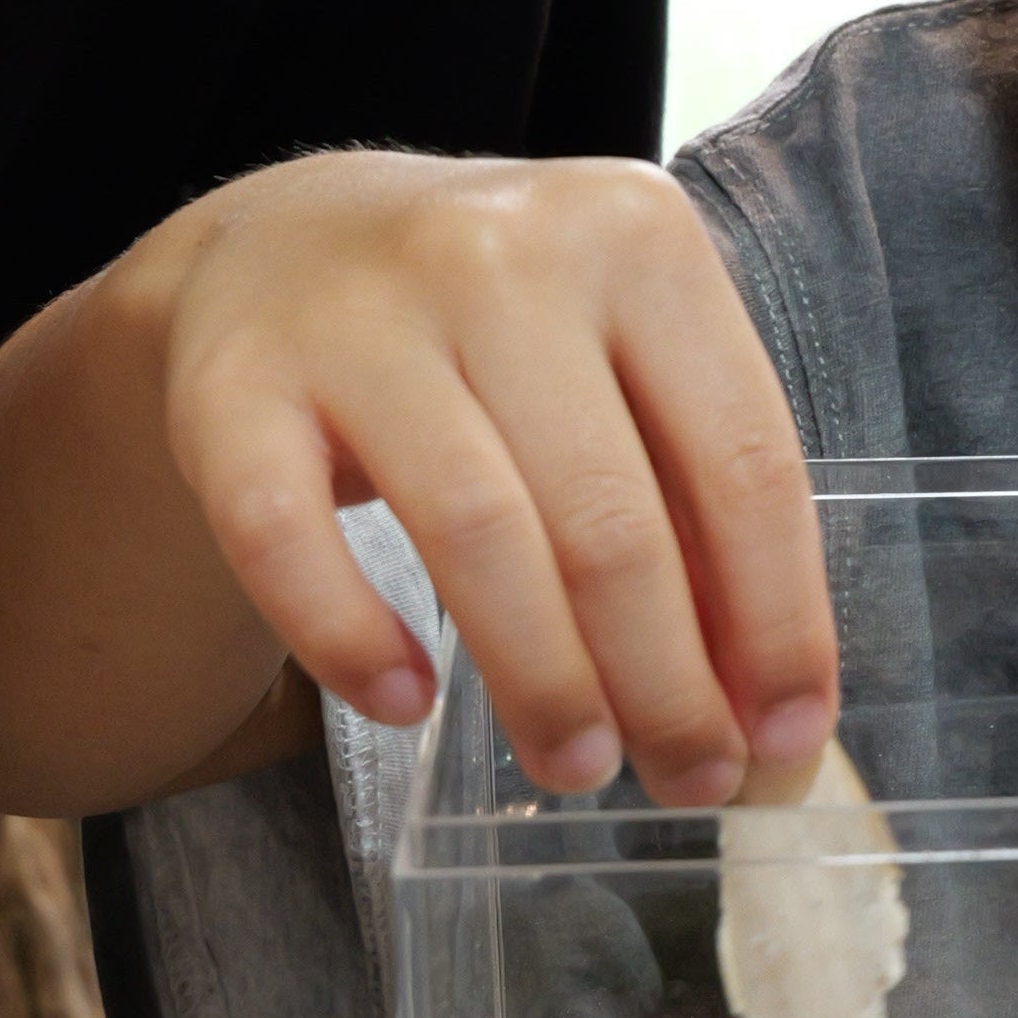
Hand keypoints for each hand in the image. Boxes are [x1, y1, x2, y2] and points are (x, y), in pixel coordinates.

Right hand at [146, 149, 835, 807]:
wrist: (286, 243)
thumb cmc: (507, 334)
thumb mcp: (628, 369)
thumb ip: (703, 509)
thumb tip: (766, 706)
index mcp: (638, 238)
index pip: (745, 462)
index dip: (779, 620)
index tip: (789, 738)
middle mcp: (501, 253)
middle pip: (612, 518)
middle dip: (666, 682)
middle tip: (690, 779)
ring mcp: (356, 312)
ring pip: (476, 536)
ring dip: (543, 680)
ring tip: (579, 764)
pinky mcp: (229, 381)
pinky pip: (288, 540)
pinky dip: (351, 637)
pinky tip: (406, 702)